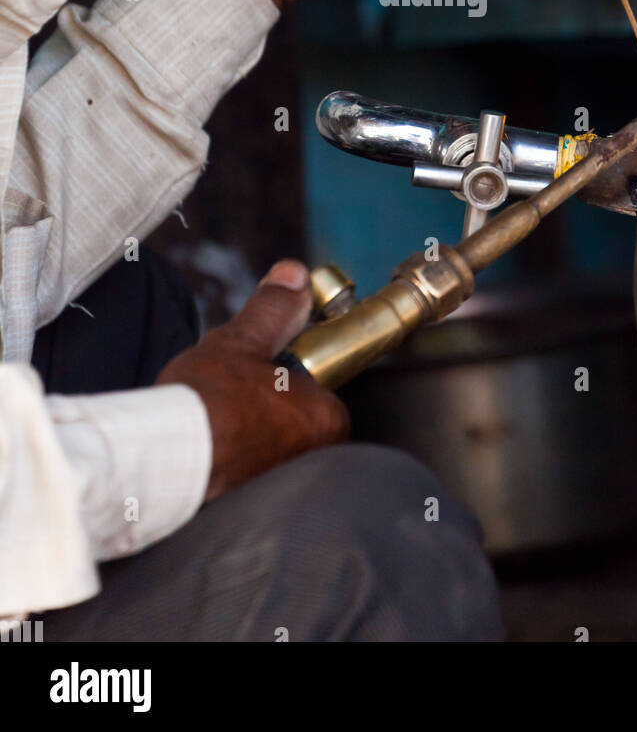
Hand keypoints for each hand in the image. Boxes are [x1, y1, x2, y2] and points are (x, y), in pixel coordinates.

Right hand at [156, 260, 348, 500]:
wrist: (162, 458)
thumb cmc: (208, 401)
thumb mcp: (242, 341)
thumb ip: (273, 310)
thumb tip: (295, 278)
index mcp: (325, 420)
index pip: (319, 392)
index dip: (286, 378)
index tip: (260, 371)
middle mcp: (312, 460)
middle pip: (293, 421)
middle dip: (264, 407)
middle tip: (231, 395)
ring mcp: (281, 485)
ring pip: (267, 448)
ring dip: (244, 435)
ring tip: (212, 418)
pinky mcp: (249, 506)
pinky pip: (244, 476)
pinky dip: (227, 462)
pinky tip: (203, 446)